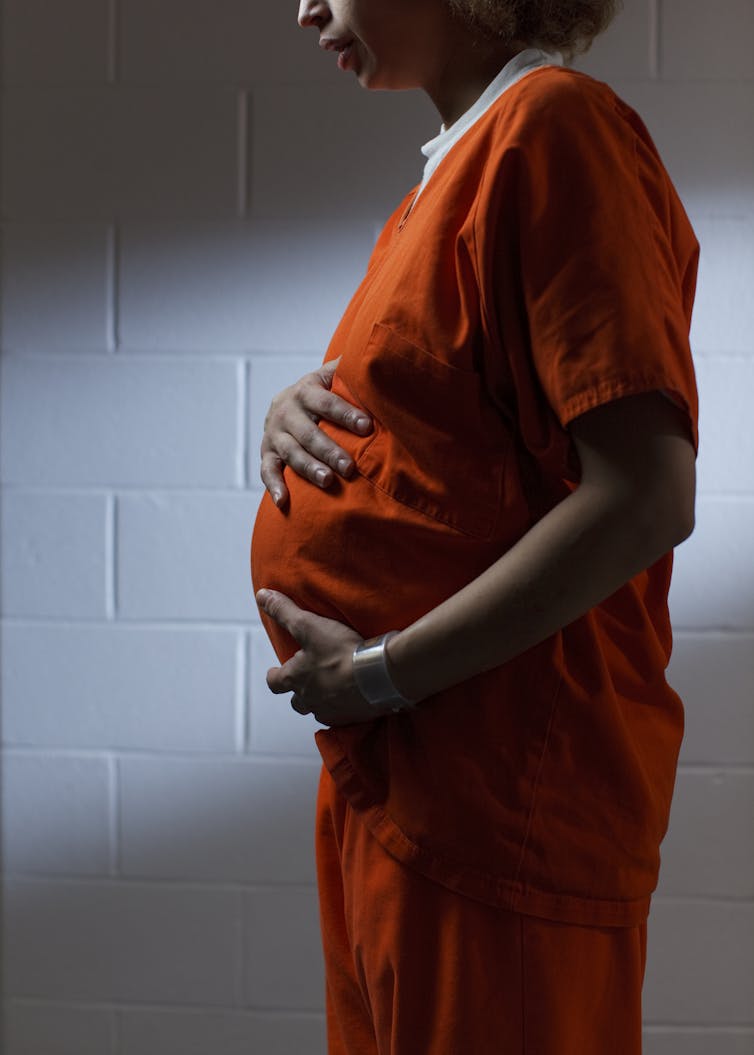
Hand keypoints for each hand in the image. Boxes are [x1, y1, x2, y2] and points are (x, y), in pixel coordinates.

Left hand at [256, 589, 386, 726]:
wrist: (376, 676)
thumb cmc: (339, 652)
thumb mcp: (308, 625)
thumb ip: (284, 611)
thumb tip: (261, 596)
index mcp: (295, 679)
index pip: (274, 682)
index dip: (273, 676)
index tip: (274, 672)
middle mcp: (309, 700)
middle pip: (297, 702)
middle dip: (299, 692)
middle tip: (307, 680)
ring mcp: (331, 711)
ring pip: (319, 710)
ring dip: (322, 701)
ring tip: (332, 689)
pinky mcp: (352, 717)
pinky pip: (343, 716)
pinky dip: (345, 707)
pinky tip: (354, 697)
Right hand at [260, 358, 372, 506]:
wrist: (289, 403)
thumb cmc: (323, 393)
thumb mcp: (333, 376)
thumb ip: (350, 369)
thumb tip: (380, 354)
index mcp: (305, 390)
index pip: (325, 402)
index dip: (345, 414)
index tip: (366, 427)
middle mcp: (286, 411)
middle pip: (307, 433)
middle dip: (329, 450)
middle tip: (350, 467)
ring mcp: (274, 434)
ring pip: (290, 453)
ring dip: (308, 468)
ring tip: (327, 481)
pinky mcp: (267, 453)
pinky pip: (268, 471)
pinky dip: (274, 486)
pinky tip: (283, 502)